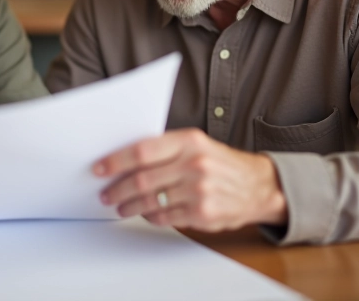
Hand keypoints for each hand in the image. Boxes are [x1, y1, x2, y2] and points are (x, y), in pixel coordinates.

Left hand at [95, 128, 286, 231]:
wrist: (258, 186)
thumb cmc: (221, 163)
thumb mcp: (197, 144)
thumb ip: (165, 148)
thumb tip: (125, 159)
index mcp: (189, 142)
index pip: (142, 151)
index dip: (116, 161)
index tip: (99, 168)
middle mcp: (194, 165)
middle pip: (142, 179)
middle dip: (118, 188)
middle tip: (106, 193)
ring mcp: (199, 191)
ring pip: (150, 201)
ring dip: (129, 206)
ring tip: (120, 206)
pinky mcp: (203, 214)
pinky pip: (165, 217)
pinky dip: (150, 216)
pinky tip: (145, 212)